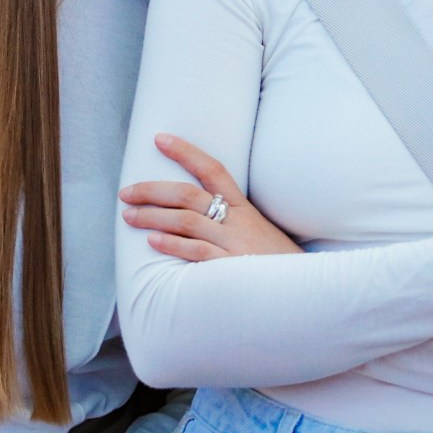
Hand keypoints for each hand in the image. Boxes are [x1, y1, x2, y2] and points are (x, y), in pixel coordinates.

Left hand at [121, 133, 301, 259]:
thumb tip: (196, 214)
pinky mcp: (231, 268)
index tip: (159, 138)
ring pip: (187, 221)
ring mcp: (234, 244)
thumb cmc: (277, 267)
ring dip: (153, 217)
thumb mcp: (258, 235)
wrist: (305, 294)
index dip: (185, 151)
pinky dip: (173, 245)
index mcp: (245, 209)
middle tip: (127, 192)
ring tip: (129, 216)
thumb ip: (231, 223)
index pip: (213, 169)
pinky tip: (153, 241)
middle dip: (153, 190)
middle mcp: (239, 221)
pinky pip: (197, 252)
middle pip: (189, 194)